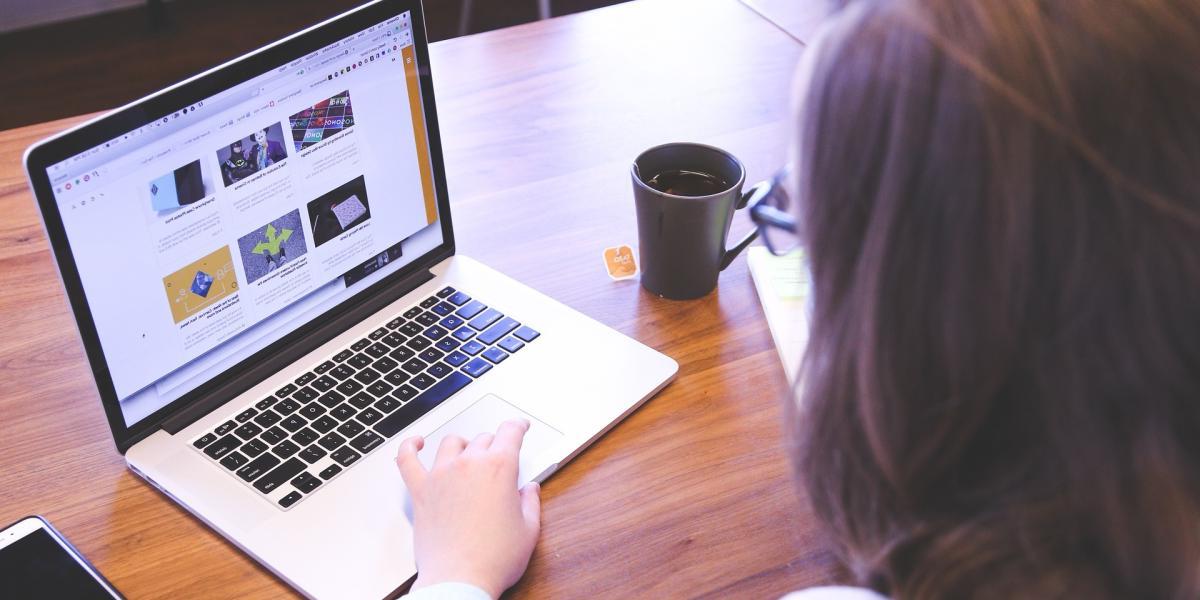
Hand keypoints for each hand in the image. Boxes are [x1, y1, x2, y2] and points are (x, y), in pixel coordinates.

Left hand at [396, 419, 541, 598]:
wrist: (459, 580)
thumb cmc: (493, 560)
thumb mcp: (528, 531)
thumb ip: (531, 503)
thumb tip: (529, 490)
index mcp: (499, 468)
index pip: (510, 432)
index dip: (518, 426)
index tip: (520, 427)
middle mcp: (468, 464)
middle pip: (483, 439)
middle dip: (495, 444)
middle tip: (499, 457)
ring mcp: (441, 475)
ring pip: (451, 443)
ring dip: (463, 444)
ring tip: (468, 452)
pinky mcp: (420, 491)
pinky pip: (407, 459)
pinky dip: (409, 446)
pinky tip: (416, 443)